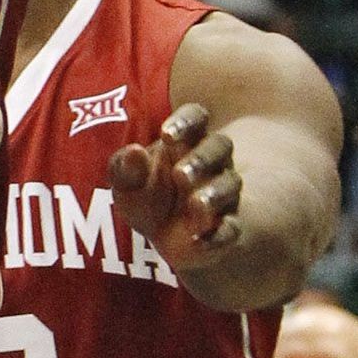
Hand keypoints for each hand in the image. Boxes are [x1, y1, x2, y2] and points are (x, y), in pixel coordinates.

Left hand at [108, 102, 242, 273]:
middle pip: (219, 146)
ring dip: (214, 194)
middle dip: (201, 158)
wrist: (164, 238)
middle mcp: (211, 161)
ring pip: (230, 184)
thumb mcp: (127, 182)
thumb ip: (125, 167)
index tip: (166, 134)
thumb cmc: (145, 194)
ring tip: (196, 205)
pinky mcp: (228, 226)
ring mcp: (223, 193)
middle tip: (180, 174)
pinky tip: (201, 241)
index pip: (196, 116)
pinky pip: (232, 227)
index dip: (186, 121)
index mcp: (185, 140)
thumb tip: (134, 152)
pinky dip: (219, 234)